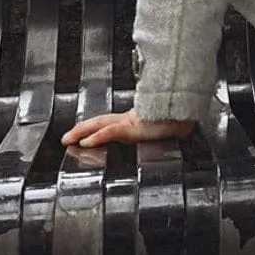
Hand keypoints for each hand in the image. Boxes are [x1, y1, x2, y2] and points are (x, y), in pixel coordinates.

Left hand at [61, 109, 194, 148]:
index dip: (95, 127)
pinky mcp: (133, 127)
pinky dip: (96, 137)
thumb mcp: (165, 128)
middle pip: (100, 122)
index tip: (83, 133)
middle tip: (66, 137)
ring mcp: (130, 122)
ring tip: (68, 139)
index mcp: (136, 120)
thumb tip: (164, 130)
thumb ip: (158, 129)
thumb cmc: (181, 117)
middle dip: (82, 129)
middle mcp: (130, 119)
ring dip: (82, 133)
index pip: (110, 123)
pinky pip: (110, 132)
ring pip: (100, 126)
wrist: (189, 112)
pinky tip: (86, 142)